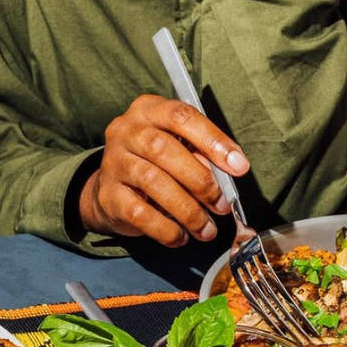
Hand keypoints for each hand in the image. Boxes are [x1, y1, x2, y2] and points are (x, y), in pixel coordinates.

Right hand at [78, 94, 249, 246]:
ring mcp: (113, 162)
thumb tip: (226, 177)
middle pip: (164, 150)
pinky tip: (180, 237)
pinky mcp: (107, 195)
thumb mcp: (178, 148)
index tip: (239, 167)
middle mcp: (126, 131)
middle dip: (200, 181)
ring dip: (187, 210)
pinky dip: (166, 229)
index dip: (213, 141)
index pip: (181, 116)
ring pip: (153, 182)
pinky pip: (140, 213)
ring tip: (206, 228)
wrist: (111, 188)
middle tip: (222, 205)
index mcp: (148, 110)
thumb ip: (201, 155)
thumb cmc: (155, 162)